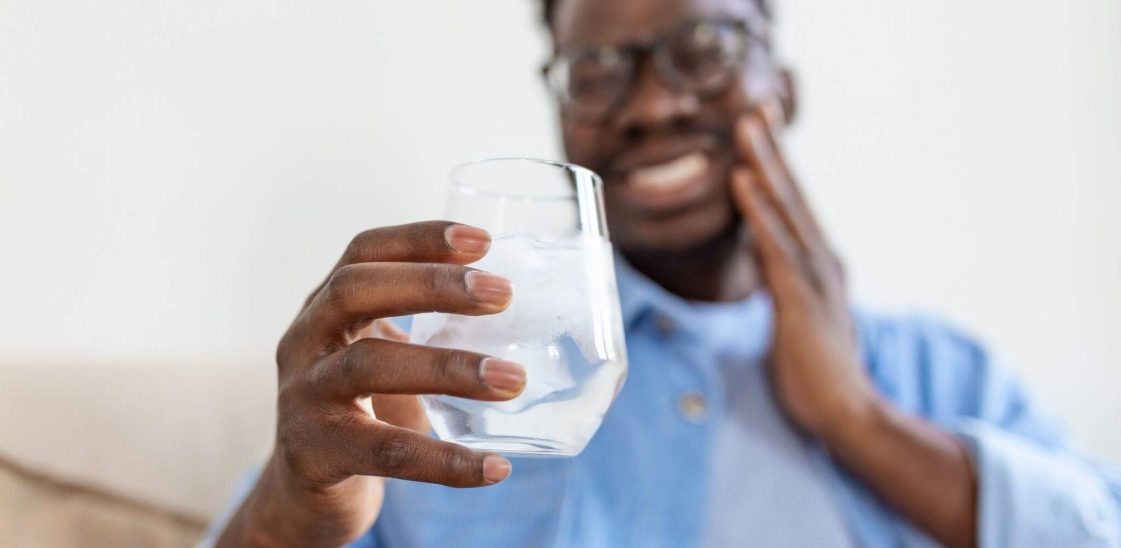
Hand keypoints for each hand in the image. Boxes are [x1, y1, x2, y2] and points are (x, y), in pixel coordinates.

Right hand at [218, 221, 525, 546]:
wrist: (306, 495)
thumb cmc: (360, 412)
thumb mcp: (382, 356)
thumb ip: (428, 330)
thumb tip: (526, 315)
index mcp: (325, 308)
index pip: (364, 252)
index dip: (419, 238)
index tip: (483, 240)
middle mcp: (304, 341)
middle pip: (355, 291)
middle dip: (432, 285)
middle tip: (503, 294)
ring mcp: (302, 396)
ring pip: (368, 366)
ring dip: (448, 368)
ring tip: (512, 380)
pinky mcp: (314, 453)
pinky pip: (385, 452)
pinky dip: (444, 461)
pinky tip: (493, 467)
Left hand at [730, 107, 978, 547]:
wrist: (846, 414)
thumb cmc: (815, 372)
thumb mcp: (796, 317)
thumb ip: (783, 284)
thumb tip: (762, 259)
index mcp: (818, 267)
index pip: (793, 209)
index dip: (776, 170)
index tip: (760, 133)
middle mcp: (821, 262)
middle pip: (793, 196)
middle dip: (773, 151)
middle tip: (755, 109)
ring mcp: (813, 277)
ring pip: (785, 209)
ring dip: (765, 164)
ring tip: (747, 126)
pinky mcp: (800, 298)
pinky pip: (774, 245)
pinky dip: (759, 210)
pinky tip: (742, 180)